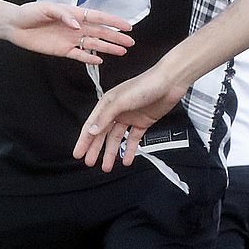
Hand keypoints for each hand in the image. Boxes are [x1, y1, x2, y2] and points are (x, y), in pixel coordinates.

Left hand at [8, 2, 133, 64]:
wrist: (15, 25)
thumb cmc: (29, 12)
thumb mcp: (46, 8)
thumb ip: (64, 15)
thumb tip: (78, 25)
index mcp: (74, 14)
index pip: (98, 18)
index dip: (114, 22)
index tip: (128, 26)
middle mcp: (76, 27)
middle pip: (100, 32)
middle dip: (116, 37)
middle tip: (131, 42)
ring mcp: (70, 39)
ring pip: (94, 44)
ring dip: (108, 48)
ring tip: (122, 52)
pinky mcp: (62, 50)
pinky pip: (79, 55)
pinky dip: (89, 59)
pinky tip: (100, 61)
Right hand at [72, 63, 188, 171]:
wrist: (170, 83)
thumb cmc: (146, 84)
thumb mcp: (121, 100)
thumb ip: (106, 116)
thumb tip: (91, 130)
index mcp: (108, 103)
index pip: (92, 124)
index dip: (84, 140)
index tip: (78, 153)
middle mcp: (117, 110)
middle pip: (102, 133)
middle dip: (95, 148)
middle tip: (89, 162)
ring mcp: (130, 117)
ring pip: (116, 138)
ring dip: (111, 152)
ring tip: (107, 166)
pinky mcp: (143, 122)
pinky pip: (133, 139)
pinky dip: (129, 150)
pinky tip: (127, 159)